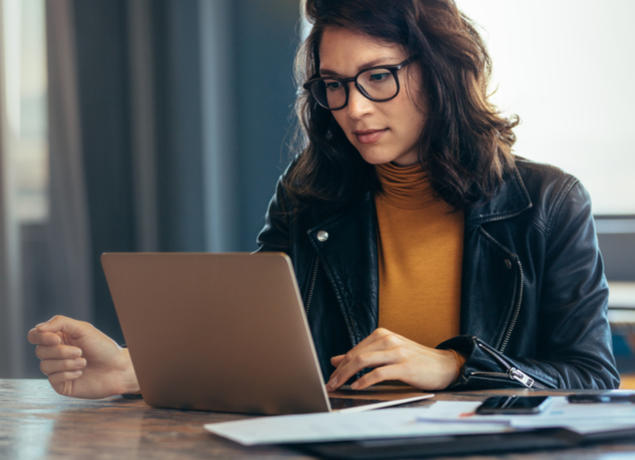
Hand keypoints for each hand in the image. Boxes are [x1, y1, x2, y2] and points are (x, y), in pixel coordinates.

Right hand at [27, 315, 138, 398]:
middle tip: (80, 351)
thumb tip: (38, 328)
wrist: (118, 369)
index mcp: (59, 338)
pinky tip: (81, 373)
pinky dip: (68, 374)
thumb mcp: (83, 329)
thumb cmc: (103, 347)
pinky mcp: (61, 384)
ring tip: (84, 362)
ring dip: (67, 363)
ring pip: (45, 366)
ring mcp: (57, 370)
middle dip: (61, 351)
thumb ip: (60, 323)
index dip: (41, 337)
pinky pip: (53, 379)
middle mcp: (55, 354)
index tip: (57, 339)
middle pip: (40, 351)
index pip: (35, 336)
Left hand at [326, 328, 464, 390]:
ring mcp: (397, 352)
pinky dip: (365, 380)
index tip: (330, 377)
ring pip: (363, 361)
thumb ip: (363, 355)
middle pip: (356, 355)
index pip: (354, 350)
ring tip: (338, 386)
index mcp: (382, 335)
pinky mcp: (405, 366)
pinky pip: (379, 373)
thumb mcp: (387, 354)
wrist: (444, 365)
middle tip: (329, 384)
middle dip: (340, 371)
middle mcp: (388, 340)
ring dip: (347, 375)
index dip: (340, 365)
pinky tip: (357, 387)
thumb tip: (336, 360)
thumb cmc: (415, 361)